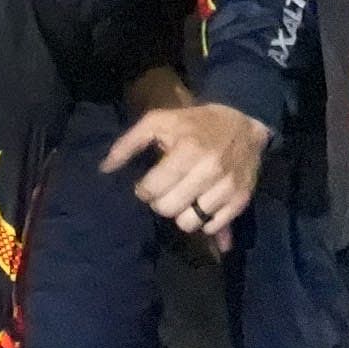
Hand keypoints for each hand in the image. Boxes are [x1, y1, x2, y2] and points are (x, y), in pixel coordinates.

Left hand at [102, 95, 268, 239]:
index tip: (150, 182)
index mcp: (188, 150)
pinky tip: (202, 203)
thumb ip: (128, 143)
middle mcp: (210, 170)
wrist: (244, 124)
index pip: (152, 190)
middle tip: (167, 189)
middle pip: (168, 209)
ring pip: (189, 223)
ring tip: (185, 197)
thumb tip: (104, 169)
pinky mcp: (241, 200)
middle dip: (161, 202)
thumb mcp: (158, 121)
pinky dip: (204, 220)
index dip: (144, 189)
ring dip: (182, 213)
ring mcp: (227, 187)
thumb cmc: (195, 124)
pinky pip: (211, 226)